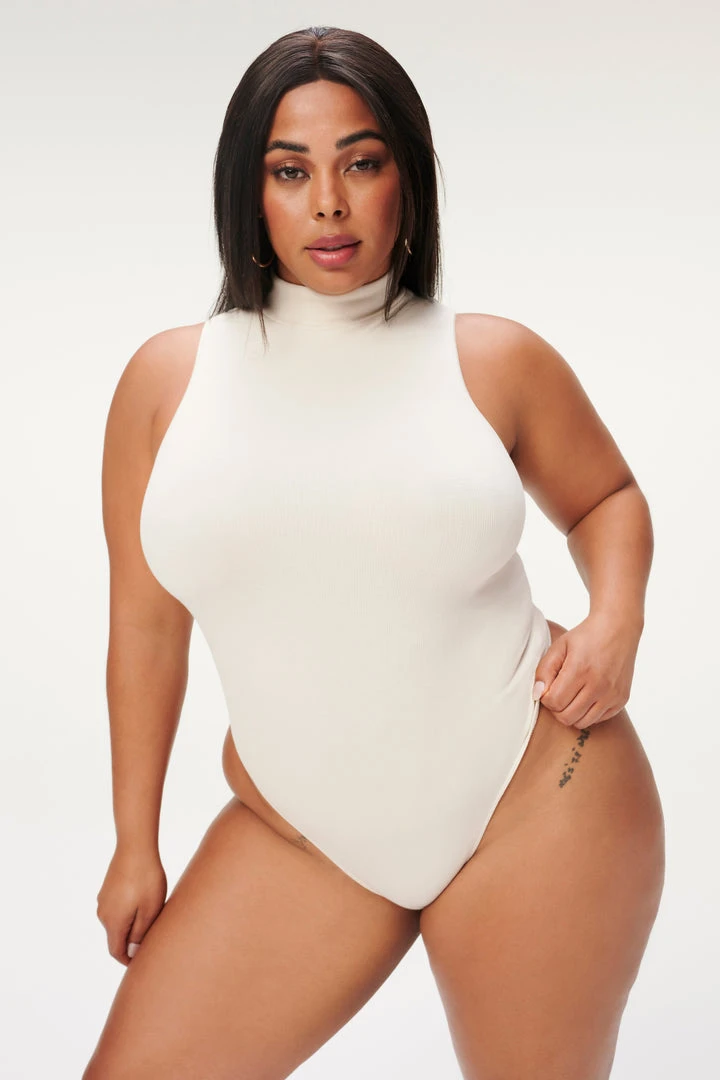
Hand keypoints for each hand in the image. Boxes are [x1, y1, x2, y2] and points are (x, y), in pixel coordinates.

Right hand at [95, 845, 167, 965]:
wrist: (135, 847)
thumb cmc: (146, 879)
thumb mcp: (149, 910)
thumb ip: (140, 934)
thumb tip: (132, 952)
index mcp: (113, 922)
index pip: (116, 951)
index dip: (128, 960)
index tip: (142, 963)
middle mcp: (103, 913)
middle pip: (116, 937)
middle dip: (131, 944)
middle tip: (151, 943)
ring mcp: (104, 899)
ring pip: (117, 922)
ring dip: (130, 926)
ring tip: (151, 921)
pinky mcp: (108, 888)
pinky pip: (117, 908)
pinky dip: (128, 913)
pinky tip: (144, 904)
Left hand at [533, 612, 641, 728]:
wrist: (618, 628)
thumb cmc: (585, 637)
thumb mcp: (559, 646)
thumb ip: (544, 670)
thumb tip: (538, 694)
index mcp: (580, 670)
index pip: (554, 702)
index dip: (546, 697)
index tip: (549, 687)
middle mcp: (598, 685)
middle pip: (566, 717)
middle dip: (557, 708)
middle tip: (558, 693)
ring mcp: (612, 694)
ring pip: (582, 722)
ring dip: (572, 713)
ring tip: (571, 696)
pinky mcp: (621, 699)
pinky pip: (598, 719)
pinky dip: (588, 713)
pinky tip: (586, 696)